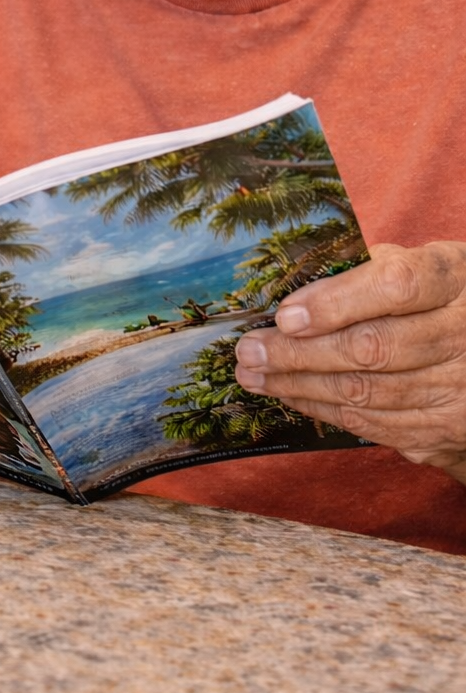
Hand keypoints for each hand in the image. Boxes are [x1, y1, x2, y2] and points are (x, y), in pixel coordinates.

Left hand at [234, 242, 465, 483]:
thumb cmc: (441, 295)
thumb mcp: (422, 263)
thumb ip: (371, 267)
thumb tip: (297, 284)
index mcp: (452, 279)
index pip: (395, 286)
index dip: (336, 302)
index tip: (285, 314)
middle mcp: (463, 334)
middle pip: (372, 348)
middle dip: (299, 353)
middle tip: (249, 351)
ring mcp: (460, 388)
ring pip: (367, 393)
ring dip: (301, 386)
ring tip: (255, 375)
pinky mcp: (447, 429)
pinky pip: (376, 424)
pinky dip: (326, 409)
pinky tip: (292, 395)